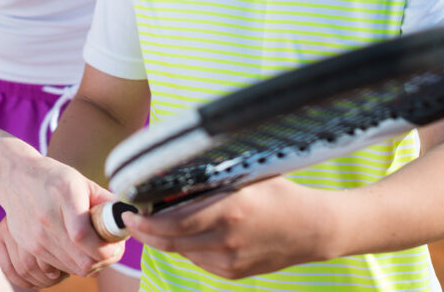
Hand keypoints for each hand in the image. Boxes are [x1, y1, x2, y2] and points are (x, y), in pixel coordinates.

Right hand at [0, 156, 124, 281]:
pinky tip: (77, 249)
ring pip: (73, 268)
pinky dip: (74, 263)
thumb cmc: (54, 177)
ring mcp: (35, 235)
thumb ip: (106, 201)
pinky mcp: (29, 246)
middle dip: (104, 260)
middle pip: (82, 260)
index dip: (106, 249)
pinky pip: (59, 267)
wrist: (14, 177)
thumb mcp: (82, 181)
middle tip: (111, 249)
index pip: (84, 237)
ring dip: (90, 263)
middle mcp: (47, 217)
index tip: (117, 244)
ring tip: (95, 248)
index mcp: (64, 193)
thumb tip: (129, 219)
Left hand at [124, 177, 335, 279]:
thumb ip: (211, 177)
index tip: (130, 212)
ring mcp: (230, 260)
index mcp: (228, 209)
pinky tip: (187, 234)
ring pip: (181, 252)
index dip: (144, 221)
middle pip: (170, 242)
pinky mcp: (233, 273)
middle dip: (145, 233)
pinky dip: (186, 247)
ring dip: (164, 239)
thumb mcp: (245, 175)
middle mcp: (226, 239)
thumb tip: (174, 170)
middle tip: (131, 220)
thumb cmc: (280, 194)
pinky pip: (199, 260)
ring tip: (154, 223)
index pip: (171, 223)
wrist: (313, 229)